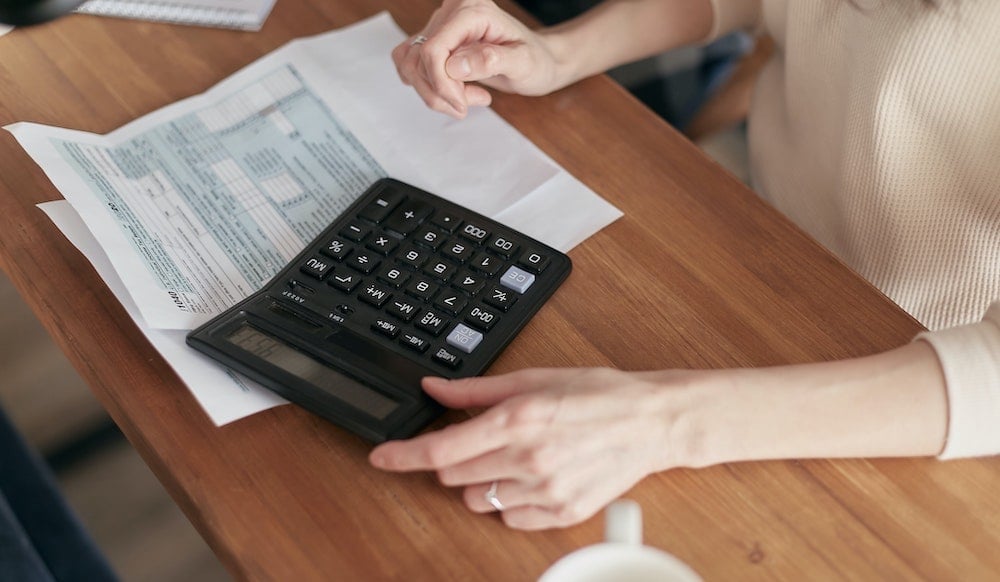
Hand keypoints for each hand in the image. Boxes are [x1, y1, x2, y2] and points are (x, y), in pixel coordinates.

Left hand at [369, 368, 688, 529]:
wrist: (651, 423)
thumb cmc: (598, 395)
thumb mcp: (534, 378)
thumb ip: (476, 389)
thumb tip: (434, 389)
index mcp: (516, 420)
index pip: (440, 449)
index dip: (402, 455)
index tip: (381, 457)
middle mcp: (527, 459)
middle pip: (452, 476)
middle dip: (453, 458)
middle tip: (481, 439)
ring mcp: (545, 491)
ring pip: (478, 499)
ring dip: (481, 480)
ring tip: (513, 457)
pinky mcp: (561, 514)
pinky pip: (511, 518)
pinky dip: (512, 500)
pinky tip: (534, 476)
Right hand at [392, 0, 564, 118]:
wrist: (539, 61)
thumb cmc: (535, 60)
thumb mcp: (524, 63)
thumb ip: (492, 60)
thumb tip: (456, 66)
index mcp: (473, 10)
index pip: (434, 48)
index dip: (441, 83)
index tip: (462, 104)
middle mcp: (452, 12)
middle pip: (418, 58)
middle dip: (440, 91)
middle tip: (469, 104)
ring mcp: (440, 26)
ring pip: (410, 64)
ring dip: (433, 92)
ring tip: (466, 98)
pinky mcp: (435, 41)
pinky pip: (410, 65)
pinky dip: (428, 86)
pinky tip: (455, 91)